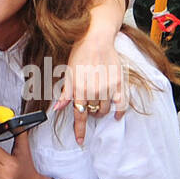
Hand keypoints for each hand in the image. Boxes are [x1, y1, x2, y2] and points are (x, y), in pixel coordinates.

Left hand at [56, 26, 125, 143]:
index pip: (79, 115)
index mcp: (79, 89)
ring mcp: (108, 87)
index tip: (81, 141)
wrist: (96, 38)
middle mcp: (94, 90)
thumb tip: (57, 108)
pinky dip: (119, 111)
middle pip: (94, 113)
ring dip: (101, 110)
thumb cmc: (80, 53)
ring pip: (106, 109)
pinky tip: (116, 113)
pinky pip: (122, 103)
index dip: (80, 130)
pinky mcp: (119, 83)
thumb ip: (65, 92)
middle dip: (90, 113)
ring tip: (98, 103)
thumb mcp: (68, 73)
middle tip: (88, 106)